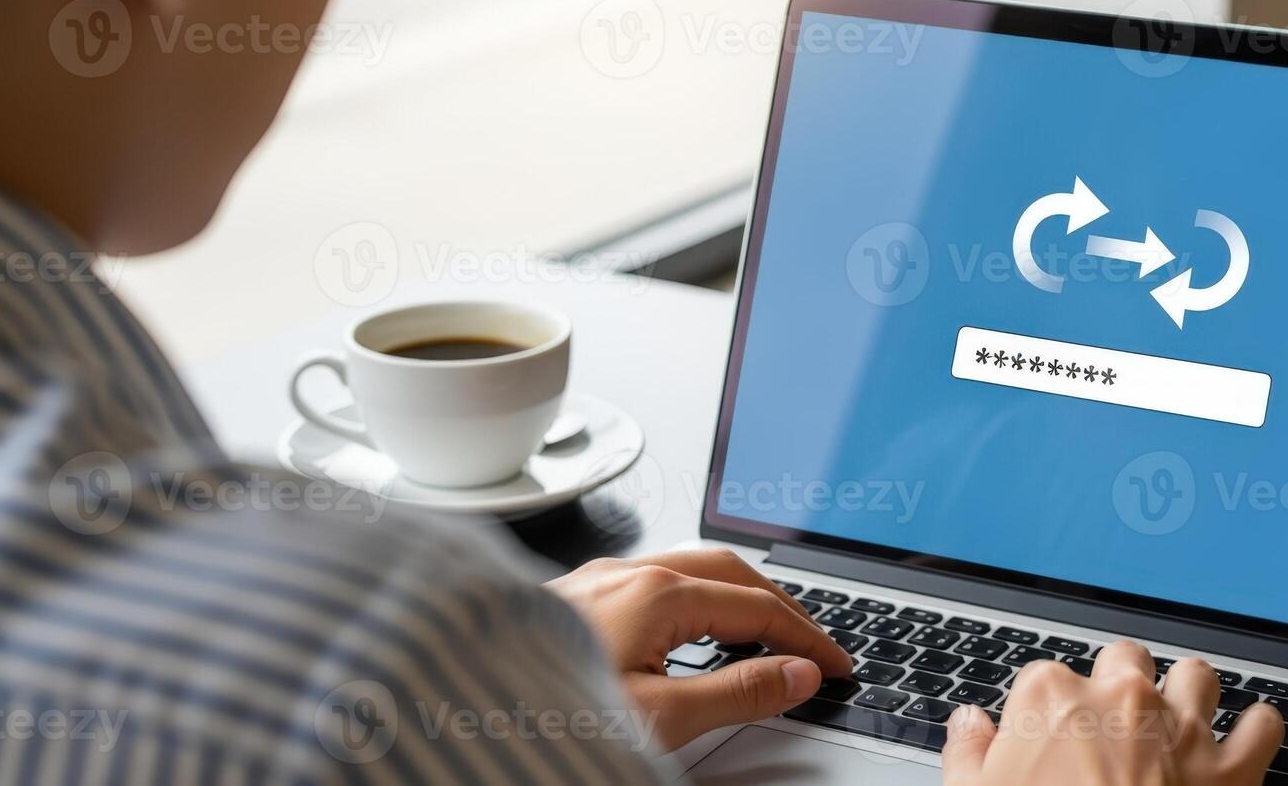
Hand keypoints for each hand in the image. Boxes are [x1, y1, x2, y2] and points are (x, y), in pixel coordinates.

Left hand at [548, 549, 853, 750]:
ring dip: (734, 598)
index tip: (836, 664)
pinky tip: (688, 631)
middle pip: (728, 573)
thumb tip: (797, 674)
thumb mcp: (660, 716)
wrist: (451, 712)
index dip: (806, 638)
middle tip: (811, 644)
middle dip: (777, 605)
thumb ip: (738, 692)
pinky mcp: (573, 599)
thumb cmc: (541, 716)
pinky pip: (653, 583)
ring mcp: (596, 581)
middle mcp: (626, 573)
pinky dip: (694, 603)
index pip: (758, 608)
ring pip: (688, 571)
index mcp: (657, 592)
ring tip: (762, 635)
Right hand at [942, 642, 1282, 784]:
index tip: (1047, 735)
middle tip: (1114, 723)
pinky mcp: (1231, 769)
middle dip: (1123, 683)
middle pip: (1126, 658)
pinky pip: (1262, 726)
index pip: (1045, 675)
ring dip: (1190, 694)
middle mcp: (1121, 697)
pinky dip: (1259, 729)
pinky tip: (1247, 737)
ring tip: (1179, 720)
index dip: (1048, 708)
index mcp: (1051, 697)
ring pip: (1197, 676)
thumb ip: (968, 754)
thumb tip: (968, 725)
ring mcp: (1180, 729)